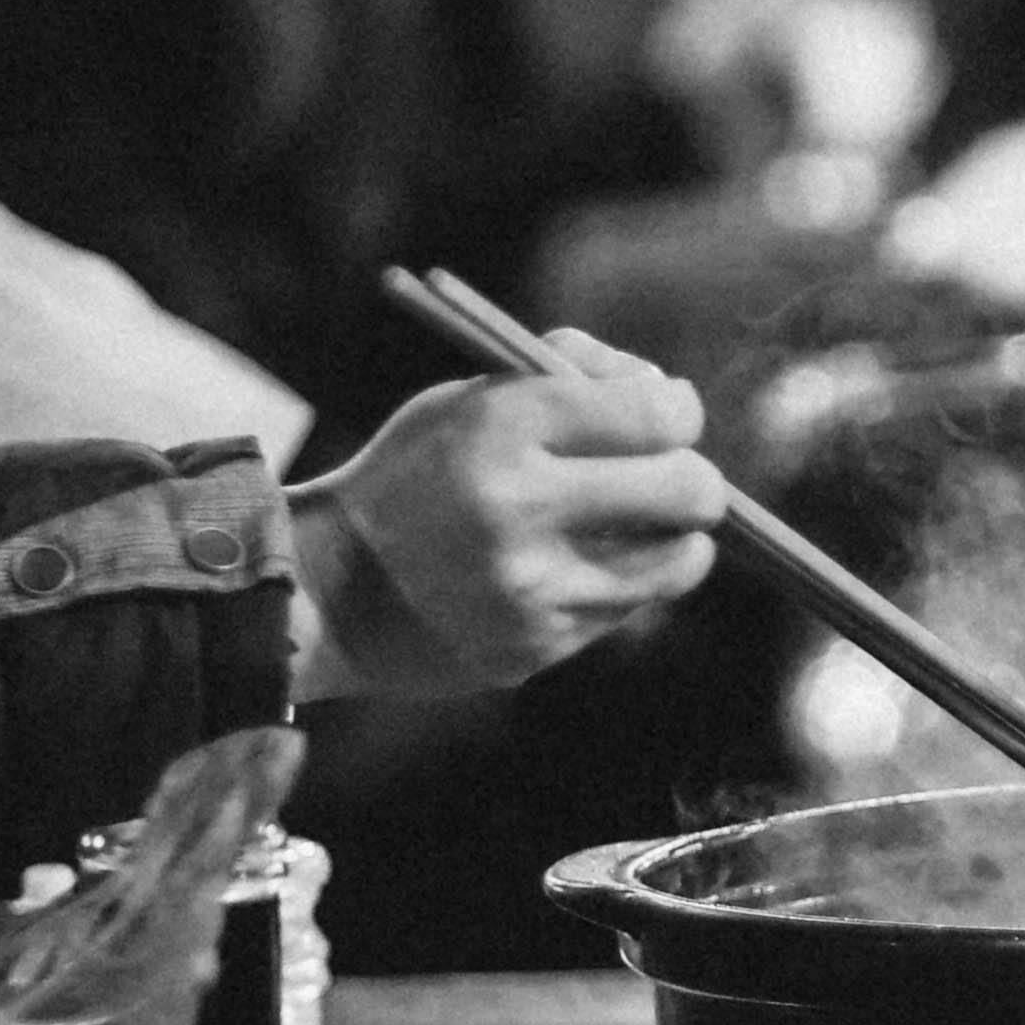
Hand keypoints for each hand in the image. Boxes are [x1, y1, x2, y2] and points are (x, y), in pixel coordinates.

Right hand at [297, 355, 723, 693]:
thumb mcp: (466, 400)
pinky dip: (619, 587)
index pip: (656, 414)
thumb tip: (669, 397)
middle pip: (690, 490)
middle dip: (698, 479)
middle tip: (677, 477)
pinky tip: (575, 569)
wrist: (326, 591)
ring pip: (678, 563)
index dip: (679, 410)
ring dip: (677, 541)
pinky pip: (626, 611)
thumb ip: (565, 376)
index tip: (668, 414)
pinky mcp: (535, 648)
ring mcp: (530, 588)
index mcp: (499, 428)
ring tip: (640, 527)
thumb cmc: (412, 476)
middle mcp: (517, 508)